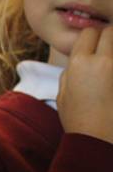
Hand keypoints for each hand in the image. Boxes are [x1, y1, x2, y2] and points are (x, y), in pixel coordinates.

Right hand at [58, 26, 112, 143]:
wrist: (96, 140)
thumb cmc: (77, 121)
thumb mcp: (62, 96)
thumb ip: (68, 73)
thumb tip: (76, 59)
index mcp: (78, 64)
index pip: (88, 33)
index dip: (89, 40)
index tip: (90, 49)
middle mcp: (101, 61)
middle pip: (109, 32)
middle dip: (106, 40)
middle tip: (102, 57)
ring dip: (112, 55)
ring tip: (106, 72)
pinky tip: (109, 83)